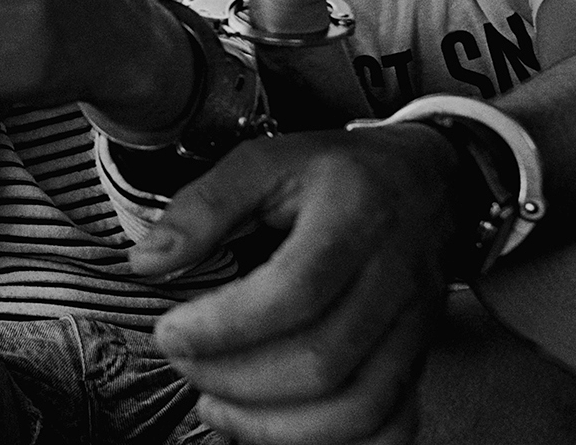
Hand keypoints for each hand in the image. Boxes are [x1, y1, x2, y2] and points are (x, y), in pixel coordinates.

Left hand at [130, 126, 461, 444]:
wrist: (426, 179)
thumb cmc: (338, 171)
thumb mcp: (265, 160)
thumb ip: (205, 206)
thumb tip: (149, 261)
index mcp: (353, 213)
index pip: (293, 290)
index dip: (224, 326)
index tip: (170, 333)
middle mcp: (394, 275)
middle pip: (322, 359)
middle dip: (237, 378)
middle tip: (186, 364)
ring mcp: (414, 323)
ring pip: (359, 406)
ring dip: (276, 424)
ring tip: (216, 406)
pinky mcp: (419, 357)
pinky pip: (390, 424)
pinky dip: (331, 441)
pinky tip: (276, 426)